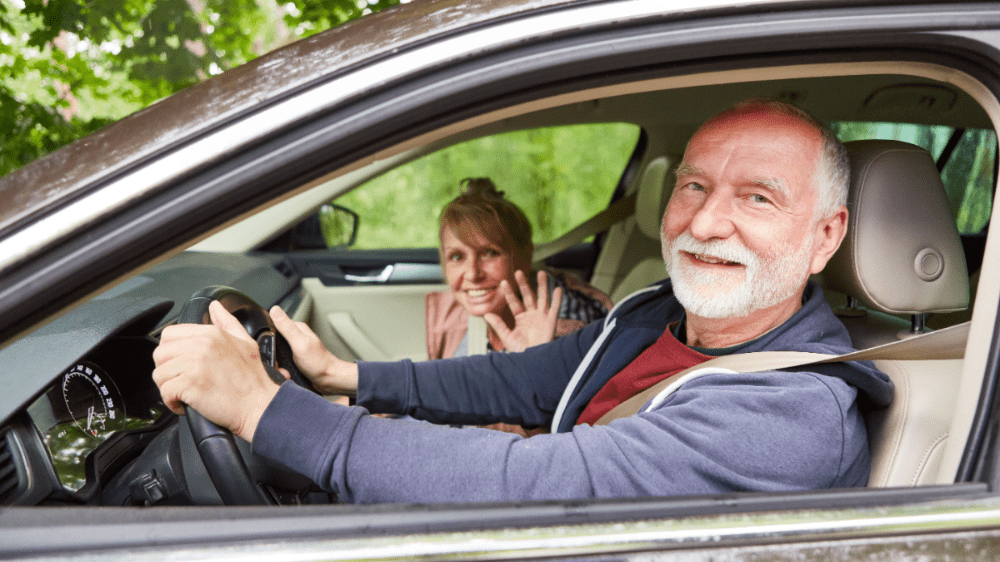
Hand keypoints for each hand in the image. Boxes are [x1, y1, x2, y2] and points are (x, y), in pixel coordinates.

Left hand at [152, 301, 278, 440]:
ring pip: (159, 374)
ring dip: (169, 388)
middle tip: (183, 380)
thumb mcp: (245, 342)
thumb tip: (215, 307)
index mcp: (211, 334)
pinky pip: (165, 392)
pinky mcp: (190, 384)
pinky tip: (187, 404)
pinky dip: (172, 403)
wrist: (259, 405)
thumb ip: (227, 322)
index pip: (169, 335)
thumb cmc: (253, 379)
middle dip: (167, 370)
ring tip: (186, 393)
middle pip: (159, 354)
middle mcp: (200, 345)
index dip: (171, 352)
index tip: (182, 364)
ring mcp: (194, 364)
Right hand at [269, 306, 358, 395]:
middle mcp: (296, 336)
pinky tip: (286, 373)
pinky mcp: (294, 358)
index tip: (273, 353)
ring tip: (285, 371)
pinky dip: (281, 369)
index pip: (273, 327)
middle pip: (273, 343)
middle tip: (281, 365)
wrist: (329, 379)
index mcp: (296, 328)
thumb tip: (275, 310)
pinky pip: (281, 363)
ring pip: (276, 354)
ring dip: (277, 365)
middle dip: (273, 356)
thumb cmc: (319, 363)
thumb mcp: (300, 343)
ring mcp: (295, 348)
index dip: (268, 340)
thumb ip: (287, 327)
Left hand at [484, 270, 561, 352]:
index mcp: (521, 318)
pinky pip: (554, 309)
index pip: (514, 302)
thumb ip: (498, 325)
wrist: (532, 362)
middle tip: (519, 272)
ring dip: (542, 286)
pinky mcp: (550, 322)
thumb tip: (486, 314)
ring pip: (542, 298)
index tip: (503, 282)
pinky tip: (557, 289)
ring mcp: (541, 317)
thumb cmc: (520, 351)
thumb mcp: (507, 337)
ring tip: (541, 272)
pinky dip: (557, 299)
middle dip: (524, 284)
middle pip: (528, 296)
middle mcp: (531, 315)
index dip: (509, 292)